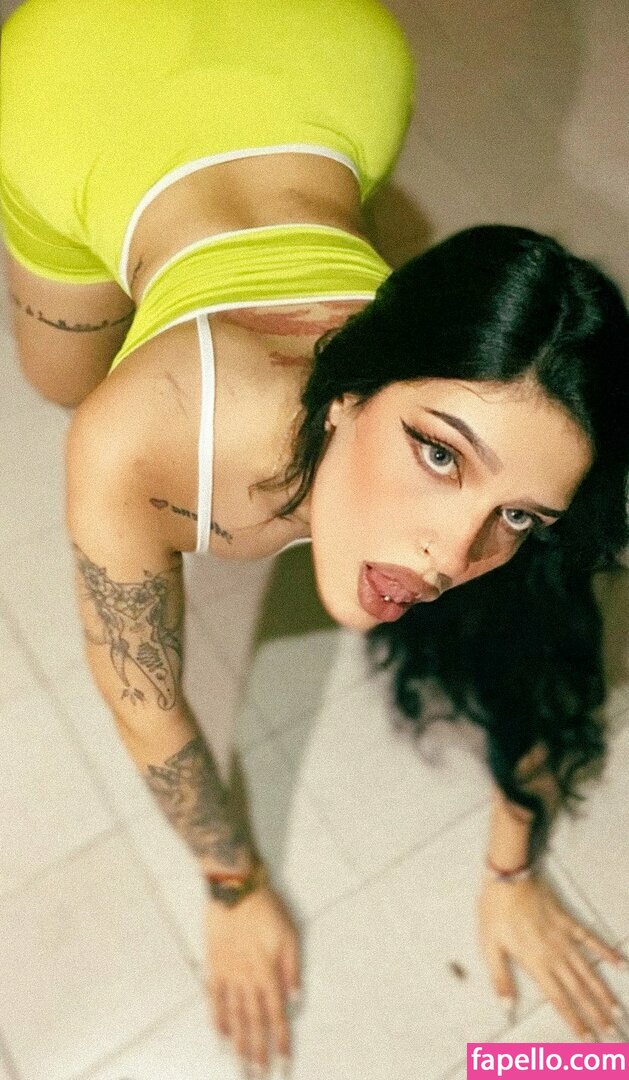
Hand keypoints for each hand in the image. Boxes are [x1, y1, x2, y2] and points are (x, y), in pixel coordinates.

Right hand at [204, 878, 300, 1075]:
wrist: (234, 889)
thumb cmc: (266, 909)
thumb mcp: (290, 934)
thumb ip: (292, 968)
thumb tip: (296, 998)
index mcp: (269, 972)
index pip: (277, 1014)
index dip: (281, 1040)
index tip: (284, 1061)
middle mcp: (248, 979)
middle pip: (254, 1023)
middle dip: (258, 1052)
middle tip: (259, 1075)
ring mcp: (228, 975)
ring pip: (234, 1016)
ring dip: (239, 1043)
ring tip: (242, 1066)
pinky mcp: (214, 966)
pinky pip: (214, 999)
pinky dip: (218, 1019)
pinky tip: (221, 1036)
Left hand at [478, 871, 626, 1039]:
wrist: (508, 878)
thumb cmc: (494, 911)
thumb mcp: (489, 946)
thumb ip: (500, 978)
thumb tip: (507, 1007)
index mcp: (535, 964)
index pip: (559, 1000)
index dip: (574, 1021)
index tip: (588, 1040)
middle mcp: (555, 955)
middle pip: (578, 990)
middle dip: (596, 1014)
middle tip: (612, 1034)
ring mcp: (565, 938)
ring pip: (588, 970)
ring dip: (603, 992)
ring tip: (618, 1011)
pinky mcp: (569, 922)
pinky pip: (592, 940)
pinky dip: (607, 952)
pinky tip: (621, 964)